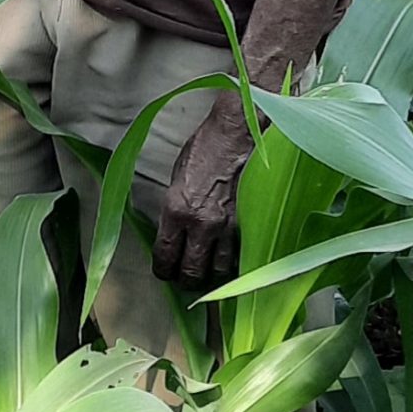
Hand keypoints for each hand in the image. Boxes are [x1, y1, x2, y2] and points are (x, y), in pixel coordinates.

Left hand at [154, 94, 251, 288]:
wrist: (238, 132)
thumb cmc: (207, 147)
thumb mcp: (177, 177)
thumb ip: (175, 210)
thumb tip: (174, 233)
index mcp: (176, 209)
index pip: (164, 255)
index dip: (162, 269)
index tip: (164, 271)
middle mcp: (201, 223)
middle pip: (191, 272)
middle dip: (186, 279)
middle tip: (185, 277)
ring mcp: (229, 226)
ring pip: (219, 271)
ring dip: (212, 275)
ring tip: (209, 272)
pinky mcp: (249, 224)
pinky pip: (241, 257)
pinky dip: (234, 263)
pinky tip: (229, 261)